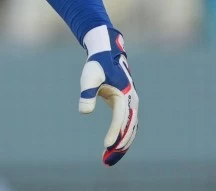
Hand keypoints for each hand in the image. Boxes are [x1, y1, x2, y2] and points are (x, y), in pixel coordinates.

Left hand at [79, 26, 137, 165]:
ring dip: (121, 146)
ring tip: (108, 160)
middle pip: (129, 129)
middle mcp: (132, 103)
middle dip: (120, 146)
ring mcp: (131, 106)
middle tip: (107, 161)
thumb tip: (83, 112)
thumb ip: (87, 94)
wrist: (106, 55)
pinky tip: (111, 149)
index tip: (106, 145)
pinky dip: (121, 138)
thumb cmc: (96, 66)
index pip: (121, 119)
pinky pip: (126, 127)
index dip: (115, 132)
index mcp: (125, 95)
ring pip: (130, 131)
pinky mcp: (126, 108)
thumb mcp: (89, 77)